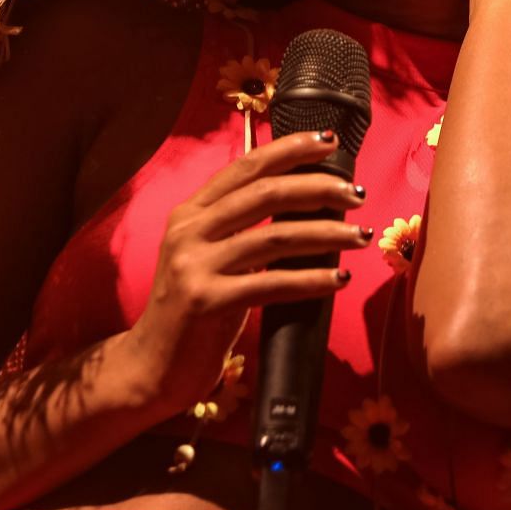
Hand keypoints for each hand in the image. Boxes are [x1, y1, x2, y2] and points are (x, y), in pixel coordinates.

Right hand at [128, 130, 370, 414]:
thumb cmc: (193, 311)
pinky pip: (272, 284)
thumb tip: (304, 202)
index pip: (246, 166)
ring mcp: (195, 266)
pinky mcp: (206, 302)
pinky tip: (338, 278)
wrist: (150, 366)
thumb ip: (239, 227)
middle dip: (318, 187)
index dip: (289, 149)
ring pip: (275, 237)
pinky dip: (311, 280)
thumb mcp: (206, 257)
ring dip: (327, 234)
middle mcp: (189, 231)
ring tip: (361, 236)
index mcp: (190, 213)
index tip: (329, 142)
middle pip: (265, 193)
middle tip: (356, 194)